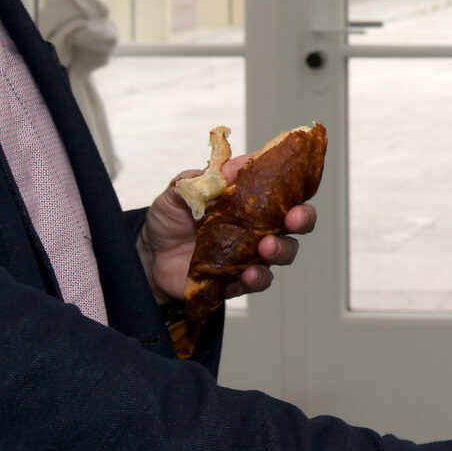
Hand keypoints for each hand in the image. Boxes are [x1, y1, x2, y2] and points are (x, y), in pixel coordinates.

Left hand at [140, 155, 310, 306]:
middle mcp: (256, 225)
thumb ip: (200, 179)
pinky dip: (257, 278)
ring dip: (281, 249)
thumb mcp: (178, 191)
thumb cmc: (169, 219)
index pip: (280, 185)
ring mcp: (250, 253)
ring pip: (284, 252)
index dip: (292, 181)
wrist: (149, 257)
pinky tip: (248, 275)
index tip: (292, 178)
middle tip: (294, 218)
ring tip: (266, 248)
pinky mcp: (238, 279)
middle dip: (302, 217)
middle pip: (295, 221)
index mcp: (247, 198)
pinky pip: (258, 281)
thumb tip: (226, 169)